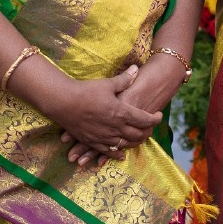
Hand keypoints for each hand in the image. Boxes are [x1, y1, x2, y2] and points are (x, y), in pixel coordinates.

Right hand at [63, 57, 184, 167]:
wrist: (63, 102)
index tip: (159, 116)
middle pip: (138, 134)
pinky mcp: (93, 141)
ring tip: (140, 138)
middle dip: (147, 131)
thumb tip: (136, 68)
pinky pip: (109, 151)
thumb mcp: (107, 84)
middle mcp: (115, 128)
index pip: (145, 119)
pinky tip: (122, 154)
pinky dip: (117, 153)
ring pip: (125, 144)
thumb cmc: (86, 91)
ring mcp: (104, 137)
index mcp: (121, 112)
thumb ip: (124, 79)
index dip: (154, 119)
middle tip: (151, 127)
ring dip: (135, 142)